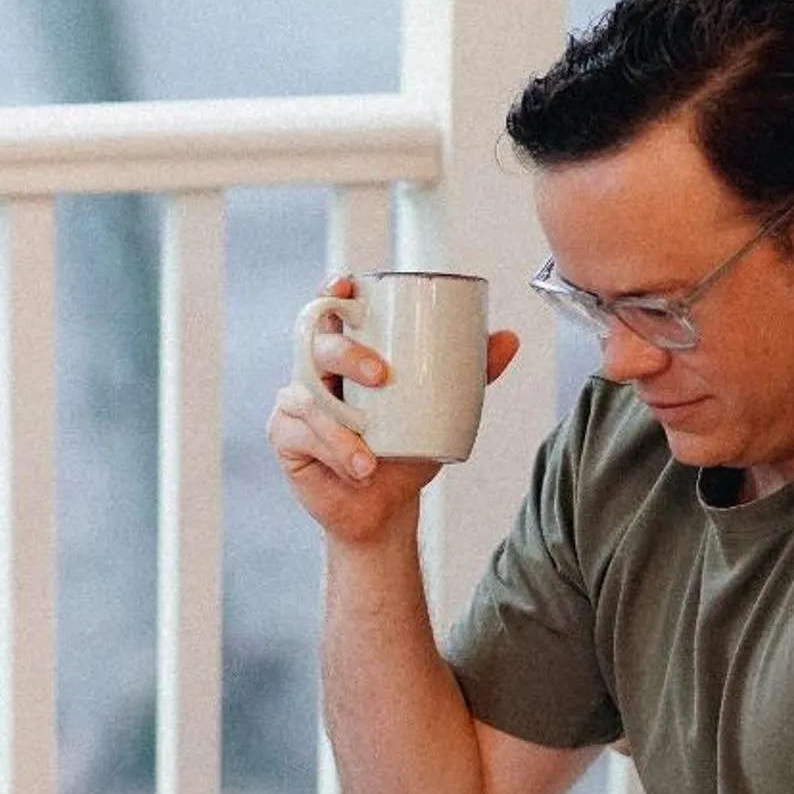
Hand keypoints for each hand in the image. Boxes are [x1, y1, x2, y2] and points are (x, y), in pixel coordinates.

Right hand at [271, 276, 519, 549]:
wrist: (384, 507)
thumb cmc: (406, 451)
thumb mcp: (441, 410)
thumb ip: (472, 375)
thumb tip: (509, 338)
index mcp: (346, 353)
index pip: (331, 312)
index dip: (332, 292)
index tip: (347, 285)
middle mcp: (315, 371)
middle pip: (317, 344)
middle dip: (346, 354)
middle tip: (381, 376)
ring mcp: (296, 402)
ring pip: (309, 397)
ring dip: (340, 426)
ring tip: (371, 456)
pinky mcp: (284, 435)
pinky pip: (302, 433)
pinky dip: (332, 450)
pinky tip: (356, 467)